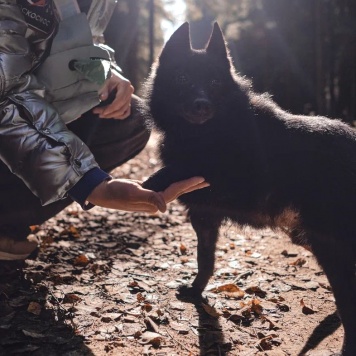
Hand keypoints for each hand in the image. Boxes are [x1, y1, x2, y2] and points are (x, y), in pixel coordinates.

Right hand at [87, 177, 209, 213]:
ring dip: (185, 184)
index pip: (175, 192)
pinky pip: (164, 185)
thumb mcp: (132, 193)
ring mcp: (152, 196)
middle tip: (208, 181)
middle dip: (192, 187)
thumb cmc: (117, 192)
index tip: (202, 178)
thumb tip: (164, 209)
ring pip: (173, 189)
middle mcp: (156, 201)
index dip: (188, 185)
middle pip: (178, 193)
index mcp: (154, 203)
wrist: (104, 192)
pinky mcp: (148, 190)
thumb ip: (149, 199)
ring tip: (197, 180)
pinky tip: (177, 178)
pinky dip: (173, 181)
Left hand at [93, 70, 133, 119]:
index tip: (102, 112)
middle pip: (122, 107)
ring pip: (123, 110)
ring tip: (101, 115)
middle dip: (110, 112)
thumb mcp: (104, 80)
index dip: (111, 108)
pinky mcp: (128, 101)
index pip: (120, 100)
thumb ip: (103, 88)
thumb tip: (103, 98)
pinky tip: (112, 116)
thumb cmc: (106, 76)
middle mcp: (129, 91)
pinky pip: (127, 112)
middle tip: (99, 114)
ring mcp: (129, 96)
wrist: (109, 74)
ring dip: (113, 115)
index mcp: (125, 85)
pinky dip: (120, 116)